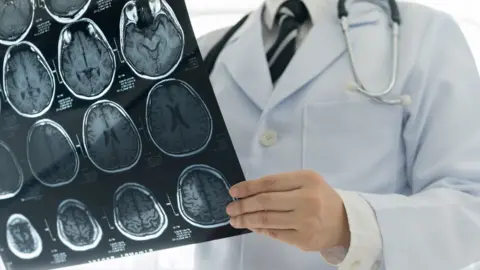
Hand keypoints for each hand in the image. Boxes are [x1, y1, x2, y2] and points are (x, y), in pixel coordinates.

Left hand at [226, 170, 349, 251]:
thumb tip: (249, 195)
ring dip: (246, 220)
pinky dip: (260, 229)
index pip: (270, 182)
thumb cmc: (320, 198)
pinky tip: (252, 226)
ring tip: (235, 220)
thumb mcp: (306, 183)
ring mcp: (306, 221)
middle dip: (243, 206)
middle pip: (265, 202)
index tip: (233, 191)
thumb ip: (280, 186)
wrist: (345, 222)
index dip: (248, 187)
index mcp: (307, 179)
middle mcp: (307, 199)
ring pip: (267, 220)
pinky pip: (274, 234)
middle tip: (229, 209)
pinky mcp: (303, 239)